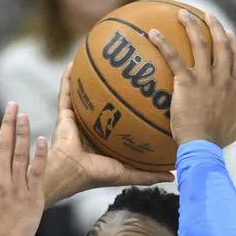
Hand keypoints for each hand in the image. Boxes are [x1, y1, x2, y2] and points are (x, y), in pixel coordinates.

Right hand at [0, 104, 47, 235]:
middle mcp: (1, 182)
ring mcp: (19, 188)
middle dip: (7, 123)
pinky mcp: (34, 196)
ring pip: (21, 155)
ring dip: (23, 133)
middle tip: (11, 104)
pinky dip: (40, 155)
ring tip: (24, 114)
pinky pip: (38, 172)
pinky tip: (41, 139)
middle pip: (3, 146)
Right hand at [45, 63, 174, 203]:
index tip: (144, 93)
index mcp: (105, 139)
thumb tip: (172, 175)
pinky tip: (71, 64)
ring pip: (84, 94)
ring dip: (88, 78)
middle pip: (104, 102)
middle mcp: (91, 126)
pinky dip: (67, 79)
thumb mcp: (129, 173)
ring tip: (97, 60)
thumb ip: (149, 174)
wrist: (71, 173)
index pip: (120, 120)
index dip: (130, 107)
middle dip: (112, 88)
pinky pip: (65, 93)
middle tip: (126, 70)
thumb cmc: (97, 175)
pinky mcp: (63, 115)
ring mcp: (76, 119)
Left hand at [149, 9, 235, 148]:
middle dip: (215, 26)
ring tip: (182, 14)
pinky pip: (174, 57)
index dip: (233, 43)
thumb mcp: (234, 130)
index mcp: (234, 87)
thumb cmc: (215, 141)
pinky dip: (163, 44)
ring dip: (192, 26)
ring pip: (201, 44)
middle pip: (221, 45)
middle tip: (207, 16)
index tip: (228, 33)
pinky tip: (153, 33)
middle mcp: (222, 78)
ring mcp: (205, 78)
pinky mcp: (186, 82)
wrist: (202, 146)